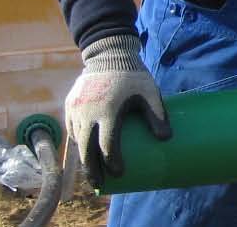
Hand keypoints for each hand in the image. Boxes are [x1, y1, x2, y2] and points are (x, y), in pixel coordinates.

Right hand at [66, 34, 171, 186]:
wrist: (109, 53)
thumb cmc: (133, 75)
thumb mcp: (149, 92)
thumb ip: (157, 114)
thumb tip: (166, 139)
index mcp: (108, 110)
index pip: (107, 144)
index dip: (112, 162)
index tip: (119, 174)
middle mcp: (87, 112)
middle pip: (87, 149)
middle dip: (92, 169)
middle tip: (99, 183)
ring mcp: (76, 108)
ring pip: (77, 139)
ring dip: (83, 156)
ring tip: (92, 169)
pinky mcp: (70, 104)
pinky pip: (72, 127)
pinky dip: (78, 140)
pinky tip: (85, 148)